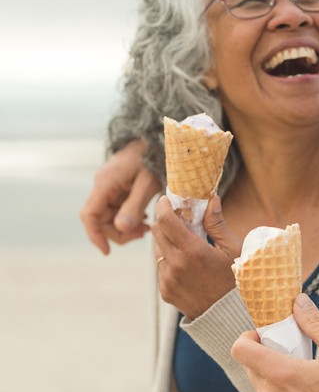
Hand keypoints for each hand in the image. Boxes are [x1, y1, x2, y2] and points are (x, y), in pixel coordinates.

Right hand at [80, 140, 161, 254]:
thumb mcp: (148, 184)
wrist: (155, 139)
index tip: (107, 251)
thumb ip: (134, 206)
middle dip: (119, 232)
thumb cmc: (153, 158)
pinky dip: (129, 218)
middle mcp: (102, 186)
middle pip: (100, 219)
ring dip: (125, 226)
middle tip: (144, 234)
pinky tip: (145, 217)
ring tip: (147, 227)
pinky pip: (117, 209)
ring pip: (109, 217)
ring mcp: (109, 187)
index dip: (95, 235)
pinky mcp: (117, 188)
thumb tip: (121, 229)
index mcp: (105, 183)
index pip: (89, 215)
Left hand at [152, 195, 241, 318]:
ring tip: (184, 240)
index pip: (165, 221)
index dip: (163, 206)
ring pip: (157, 250)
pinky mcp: (165, 291)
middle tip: (176, 215)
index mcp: (193, 252)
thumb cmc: (236, 279)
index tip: (166, 199)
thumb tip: (211, 199)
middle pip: (157, 232)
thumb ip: (217, 224)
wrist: (230, 316)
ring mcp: (168, 280)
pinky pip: (161, 267)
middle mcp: (176, 266)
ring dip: (166, 240)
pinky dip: (169, 259)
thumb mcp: (233, 250)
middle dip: (164, 220)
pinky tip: (186, 262)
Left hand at [231, 294, 318, 391]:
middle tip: (294, 361)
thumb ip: (314, 323)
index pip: (241, 350)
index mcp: (283, 375)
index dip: (248, 339)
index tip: (263, 339)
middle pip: (253, 371)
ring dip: (276, 387)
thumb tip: (298, 302)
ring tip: (305, 388)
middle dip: (268, 360)